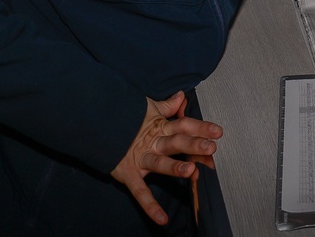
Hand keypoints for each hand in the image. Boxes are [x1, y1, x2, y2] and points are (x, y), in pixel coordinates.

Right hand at [110, 90, 222, 225]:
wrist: (96, 124)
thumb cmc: (125, 118)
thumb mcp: (147, 109)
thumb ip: (167, 106)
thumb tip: (181, 96)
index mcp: (160, 127)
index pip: (184, 125)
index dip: (201, 127)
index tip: (218, 131)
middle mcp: (152, 142)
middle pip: (176, 142)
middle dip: (193, 144)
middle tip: (210, 147)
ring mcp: (140, 157)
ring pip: (160, 162)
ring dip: (175, 167)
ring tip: (190, 171)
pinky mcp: (128, 173)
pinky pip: (140, 192)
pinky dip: (150, 206)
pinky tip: (162, 219)